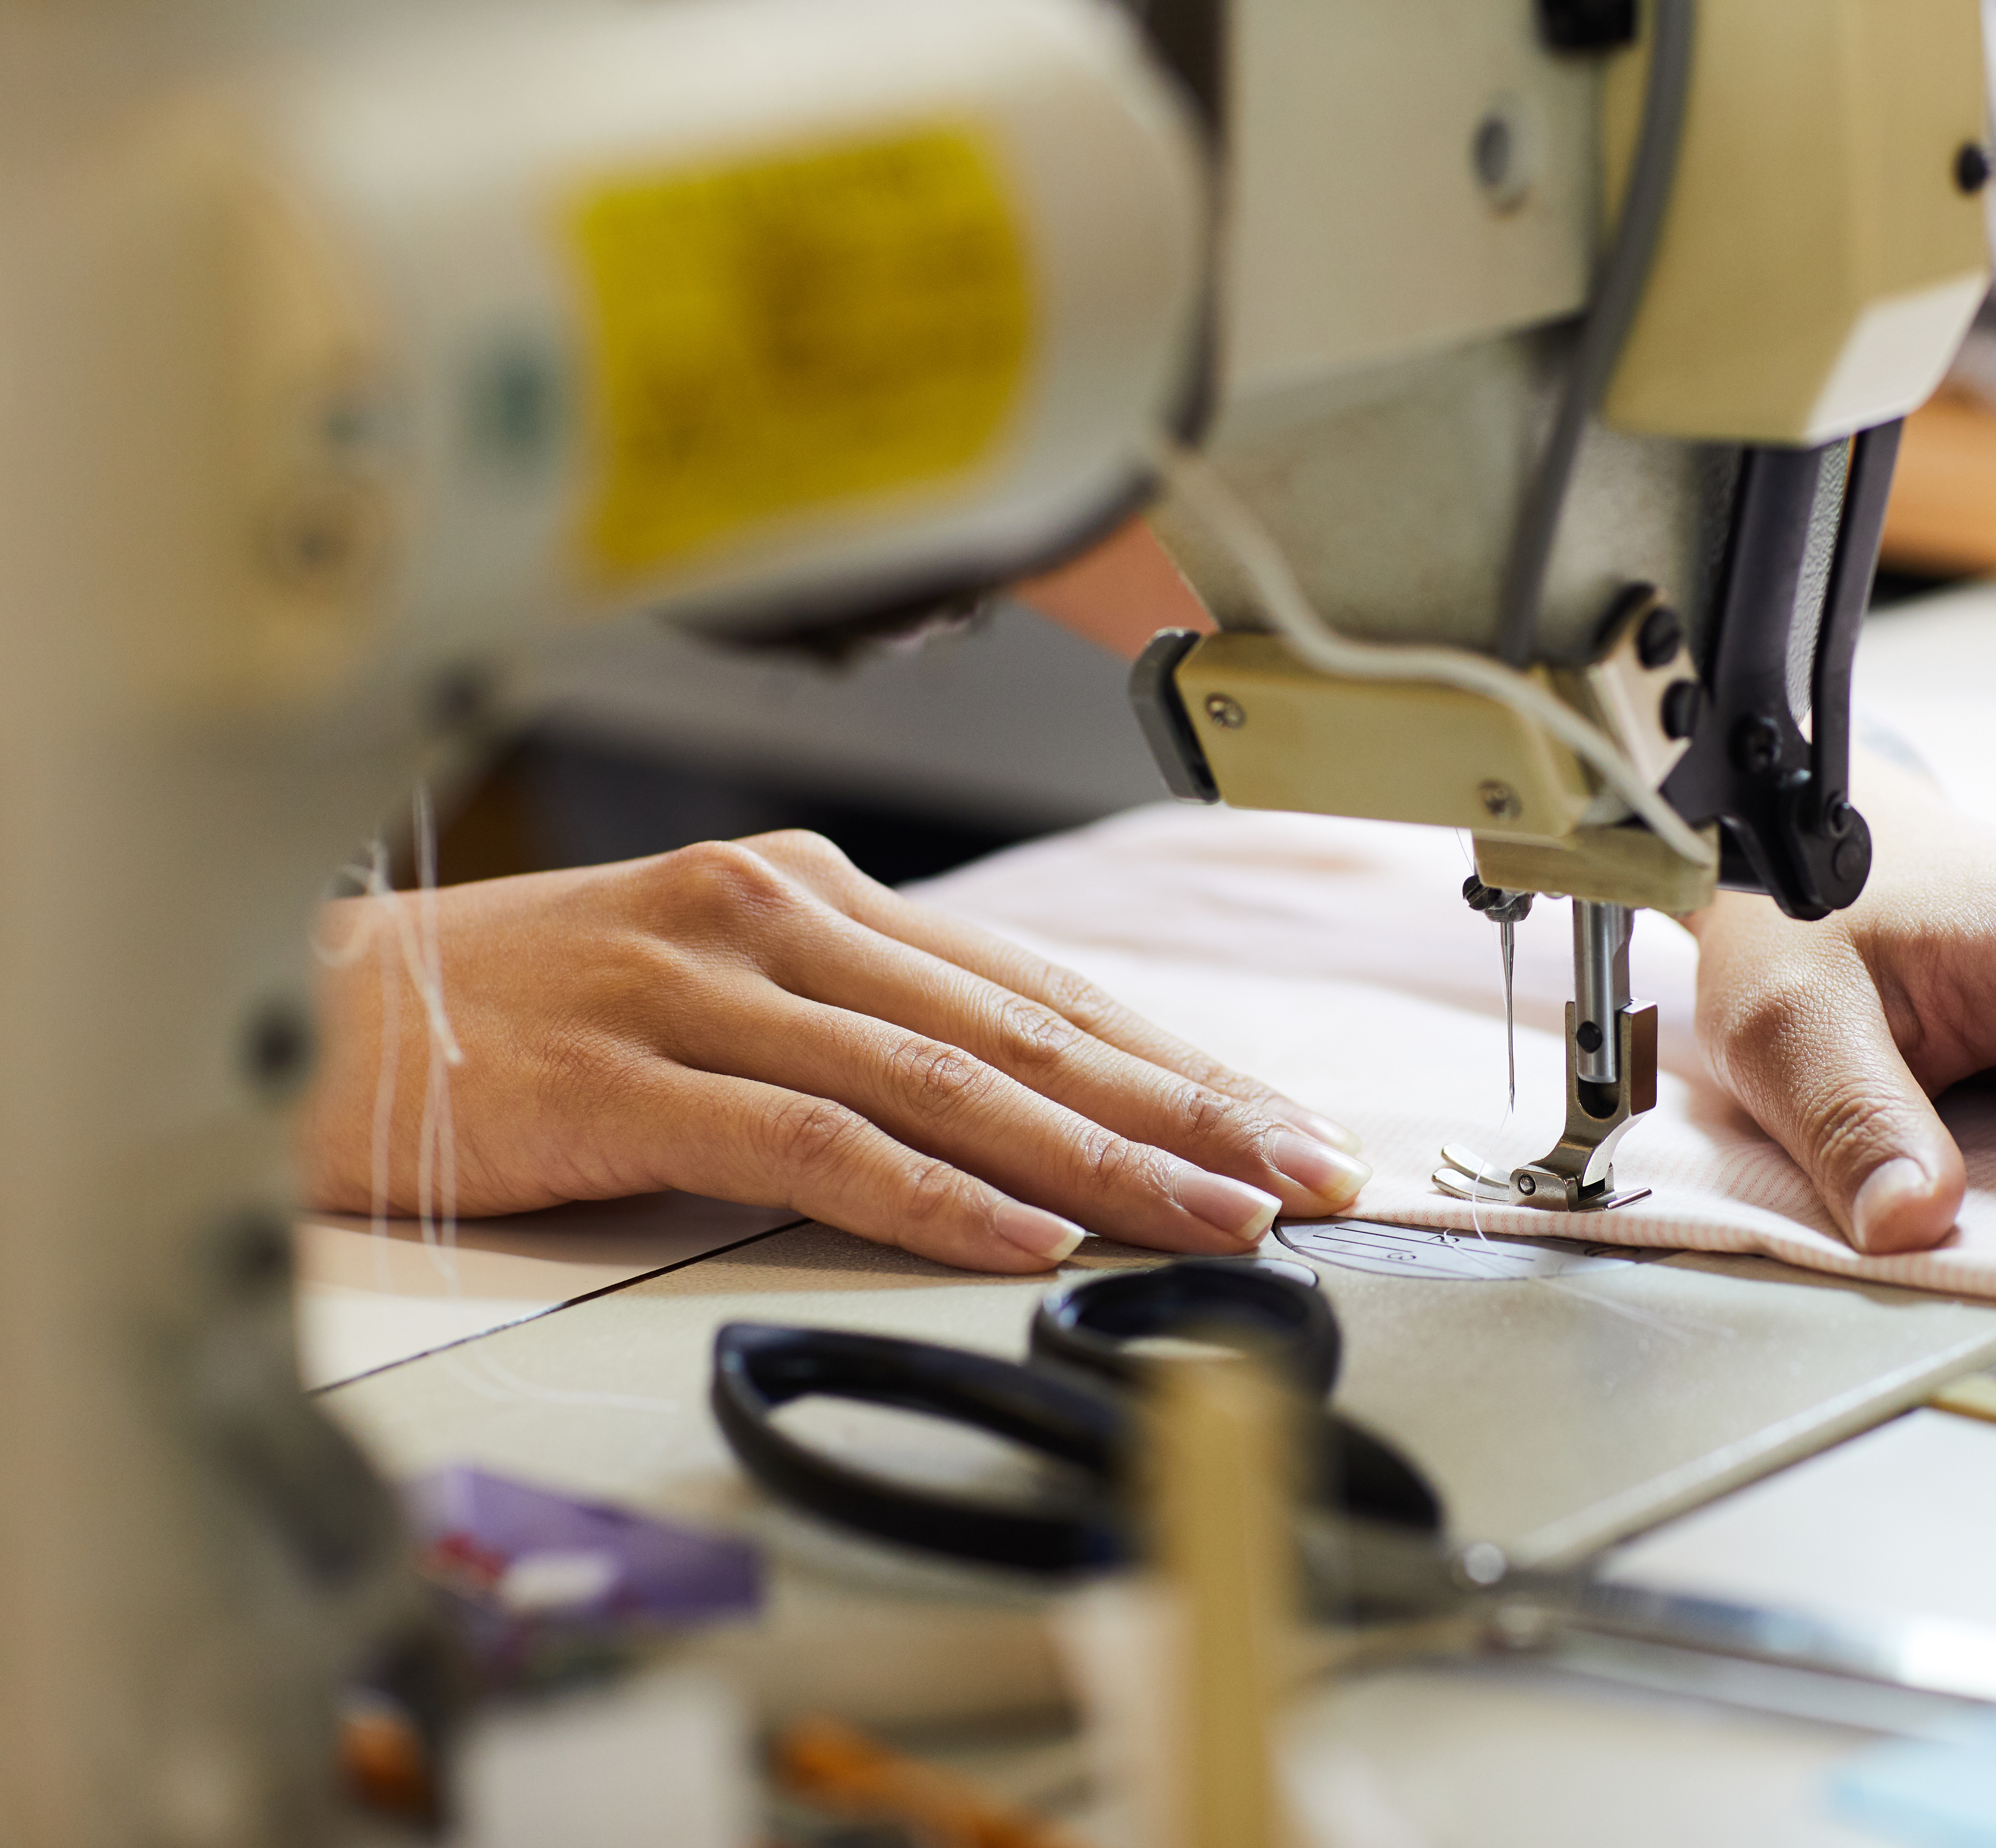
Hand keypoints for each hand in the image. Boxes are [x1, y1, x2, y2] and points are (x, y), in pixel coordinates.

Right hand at [297, 831, 1368, 1271]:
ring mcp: (701, 991)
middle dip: (1183, 1107)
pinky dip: (930, 1191)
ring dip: (1097, 1156)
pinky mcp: (628, 1074)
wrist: (311, 1006)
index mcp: (804, 894)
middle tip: (1304, 1171)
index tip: (1280, 1120)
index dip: (1172, 1058)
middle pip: (1021, 1028)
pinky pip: (811, 1140)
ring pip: (945, 1081)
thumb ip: (852, 1027)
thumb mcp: (712, 991)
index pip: (1033, 988)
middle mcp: (774, 919)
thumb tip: (1010, 1098)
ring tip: (1213, 1213)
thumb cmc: (520, 1011)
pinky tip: (1024, 1233)